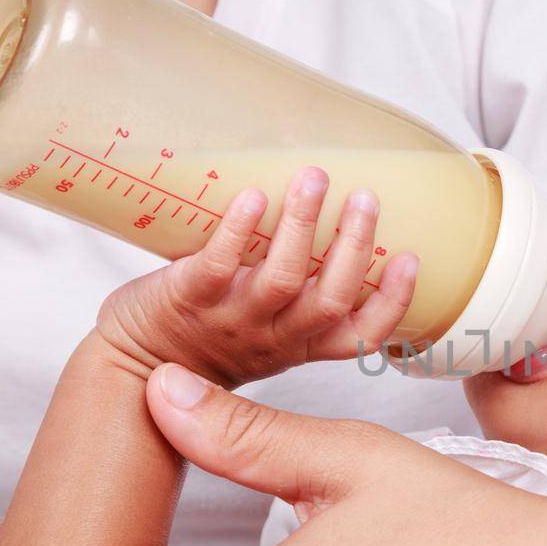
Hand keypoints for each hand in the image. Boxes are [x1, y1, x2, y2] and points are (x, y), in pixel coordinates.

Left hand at [96, 169, 417, 387]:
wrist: (138, 366)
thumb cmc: (207, 339)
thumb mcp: (267, 333)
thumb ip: (299, 295)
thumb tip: (329, 218)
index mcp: (301, 344)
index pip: (361, 335)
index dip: (391, 301)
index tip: (409, 258)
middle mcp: (275, 337)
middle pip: (330, 299)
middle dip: (354, 246)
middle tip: (365, 198)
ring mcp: (232, 320)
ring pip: (282, 278)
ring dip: (302, 226)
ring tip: (314, 179)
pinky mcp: (188, 300)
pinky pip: (218, 266)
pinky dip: (238, 231)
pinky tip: (250, 199)